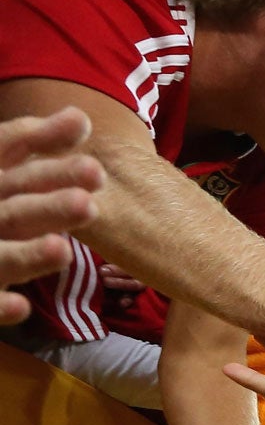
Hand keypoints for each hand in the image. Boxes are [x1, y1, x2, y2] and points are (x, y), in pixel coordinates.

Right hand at [0, 106, 104, 320]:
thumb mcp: (4, 169)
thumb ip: (34, 141)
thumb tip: (80, 117)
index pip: (9, 154)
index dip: (45, 155)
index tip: (96, 167)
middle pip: (12, 209)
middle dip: (45, 208)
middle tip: (86, 206)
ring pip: (0, 255)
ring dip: (26, 255)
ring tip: (61, 251)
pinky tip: (21, 308)